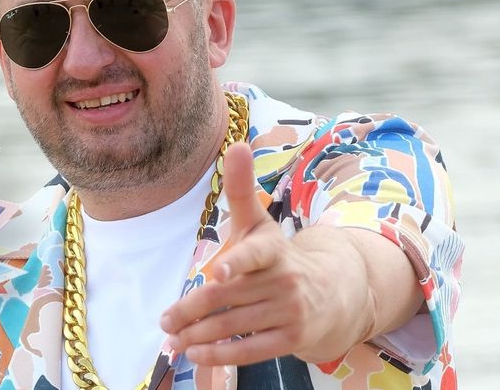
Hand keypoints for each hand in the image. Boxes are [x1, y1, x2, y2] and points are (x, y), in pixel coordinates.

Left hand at [159, 142, 365, 365]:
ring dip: (198, 335)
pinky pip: (251, 350)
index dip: (236, 262)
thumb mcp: (261, 224)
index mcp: (272, 249)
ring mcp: (290, 310)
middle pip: (226, 297)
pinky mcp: (292, 339)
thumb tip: (237, 144)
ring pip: (234, 325)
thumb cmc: (280, 257)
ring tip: (173, 340)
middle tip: (165, 321)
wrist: (334, 294)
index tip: (217, 271)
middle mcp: (283, 279)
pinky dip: (221, 355)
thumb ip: (240, 190)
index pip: (254, 254)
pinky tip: (197, 354)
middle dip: (191, 310)